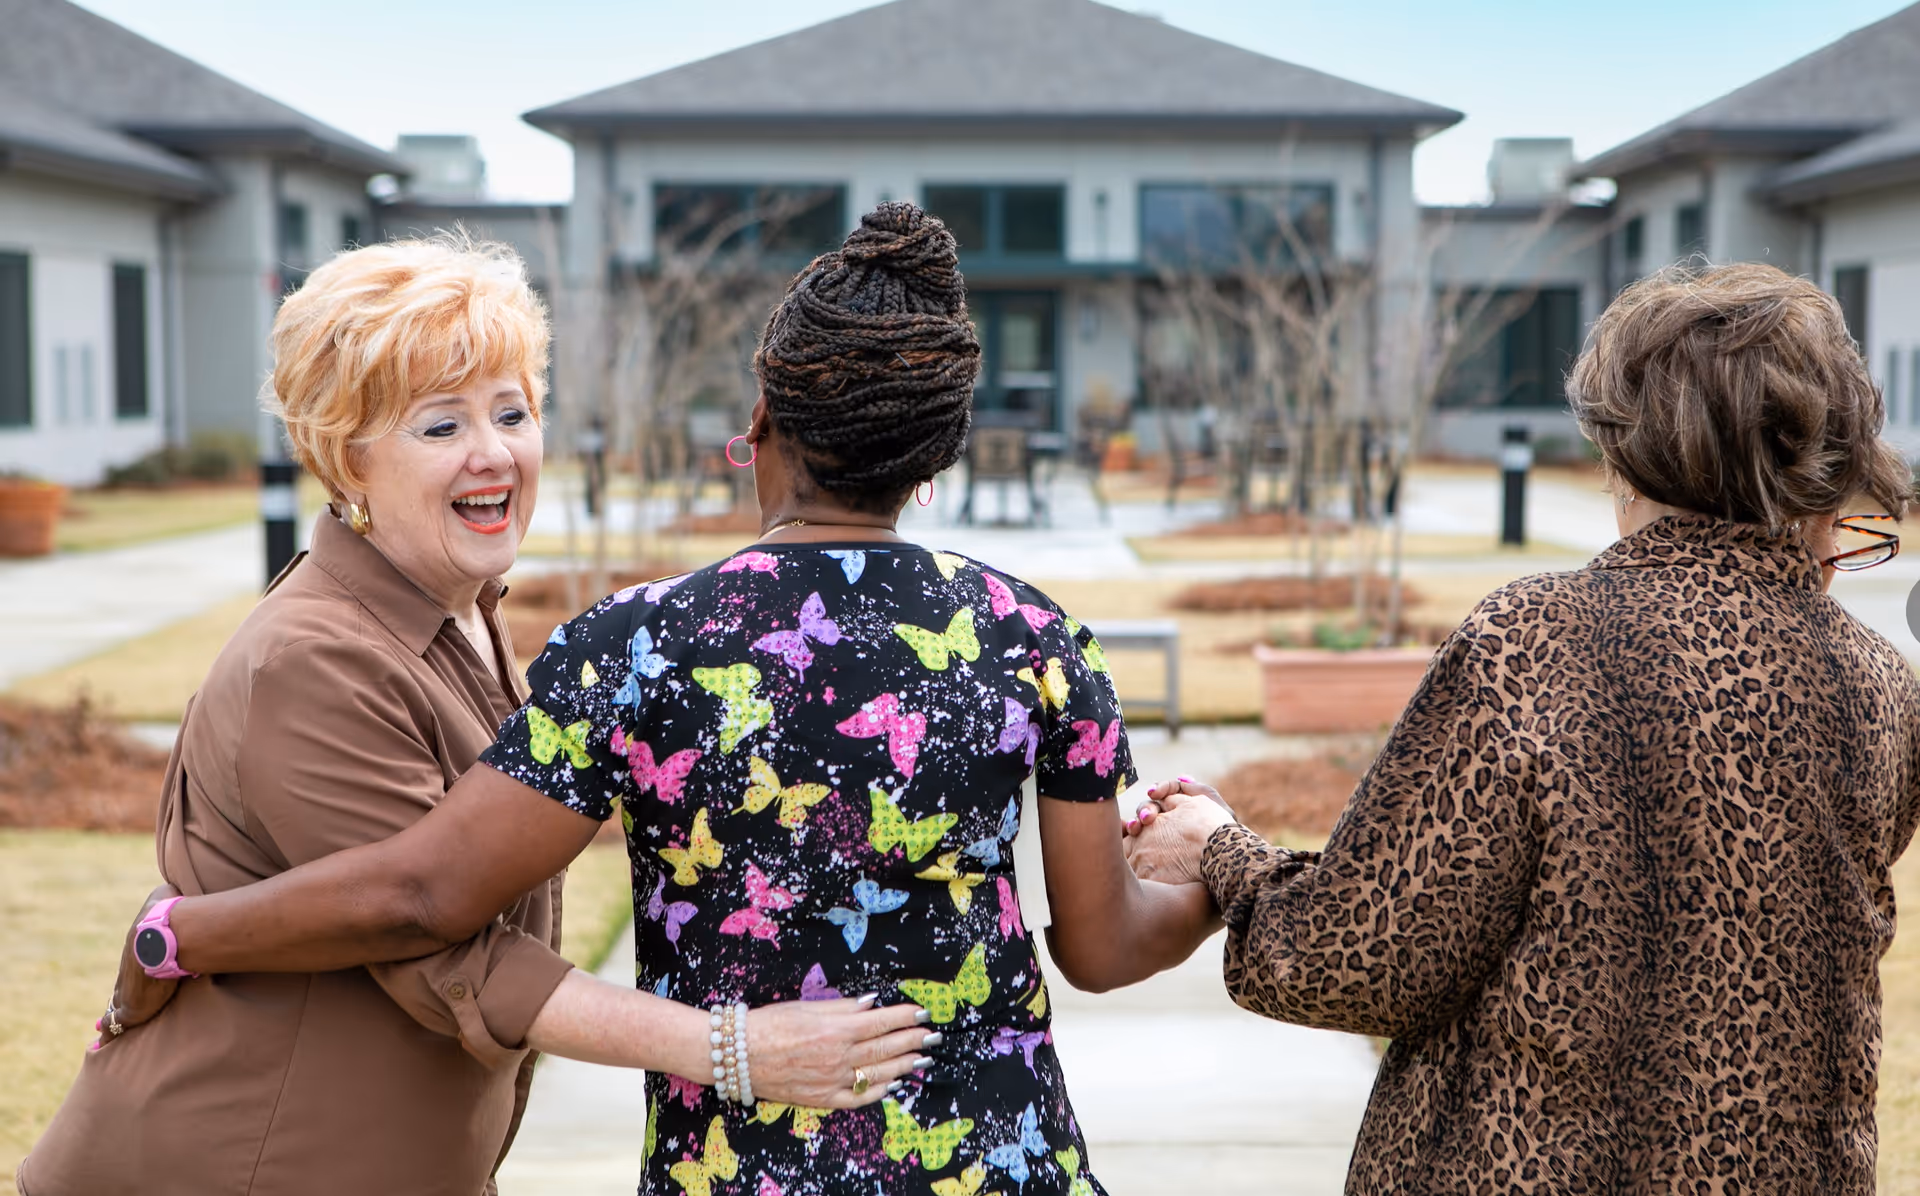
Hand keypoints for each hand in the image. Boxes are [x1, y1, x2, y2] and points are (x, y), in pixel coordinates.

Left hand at [94, 884, 183, 1051]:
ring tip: (102, 1030)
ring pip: (116, 1007)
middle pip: (121, 988)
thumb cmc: (170, 914)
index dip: (131, 974)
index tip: (129, 981)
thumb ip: (166, 894)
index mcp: (134, 949)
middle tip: (112, 1008)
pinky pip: (115, 1023)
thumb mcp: (166, 895)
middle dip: (119, 997)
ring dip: (110, 1017)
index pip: (130, 966)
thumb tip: (171, 885)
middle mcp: (127, 971)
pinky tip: (100, 1039)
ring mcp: (127, 991)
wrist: (163, 935)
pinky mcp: (132, 1009)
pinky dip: (108, 1031)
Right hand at [745, 997, 936, 1108]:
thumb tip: (873, 1004)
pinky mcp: (822, 1099)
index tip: (924, 1013)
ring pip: (878, 1075)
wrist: (738, 1055)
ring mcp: (832, 1081)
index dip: (907, 1017)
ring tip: (922, 1060)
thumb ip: (843, 1007)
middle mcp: (839, 1057)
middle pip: (887, 1048)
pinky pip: (858, 1098)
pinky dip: (878, 1093)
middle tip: (933, 1036)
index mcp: (836, 1029)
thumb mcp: (808, 1006)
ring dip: (904, 1066)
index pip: (883, 1022)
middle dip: (914, 1041)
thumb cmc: (770, 1023)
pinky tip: (892, 1086)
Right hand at [1122, 779, 1236, 884]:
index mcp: (1186, 806)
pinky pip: (1137, 840)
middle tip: (1148, 818)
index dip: (1161, 788)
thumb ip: (1202, 792)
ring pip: (1142, 822)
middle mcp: (1171, 819)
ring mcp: (1161, 836)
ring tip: (1136, 828)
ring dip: (1137, 821)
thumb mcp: (1221, 812)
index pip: (1168, 791)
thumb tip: (1181, 778)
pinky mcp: (1152, 851)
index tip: (1155, 793)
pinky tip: (1131, 835)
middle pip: (1151, 806)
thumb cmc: (1226, 839)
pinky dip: (1131, 835)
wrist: (1224, 867)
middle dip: (1147, 808)